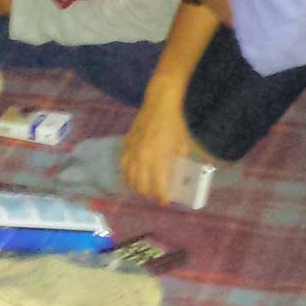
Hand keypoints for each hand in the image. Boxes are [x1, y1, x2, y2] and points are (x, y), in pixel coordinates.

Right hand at [121, 84, 191, 204]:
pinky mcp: (126, 144)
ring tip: (143, 189)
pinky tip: (130, 178)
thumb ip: (179, 163)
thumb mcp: (182, 146)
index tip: (165, 202)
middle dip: (149, 194)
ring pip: (130, 178)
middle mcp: (143, 158)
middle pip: (142, 186)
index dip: (162, 197)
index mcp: (159, 159)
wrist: (160, 103)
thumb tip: (177, 176)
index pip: (159, 186)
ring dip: (137, 186)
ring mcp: (132, 151)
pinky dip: (126, 174)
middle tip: (156, 195)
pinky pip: (123, 165)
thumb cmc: (175, 124)